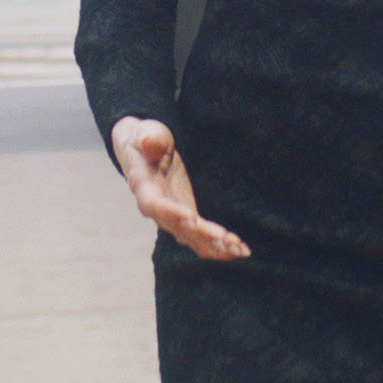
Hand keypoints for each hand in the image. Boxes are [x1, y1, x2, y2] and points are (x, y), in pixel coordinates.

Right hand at [110, 117, 248, 260]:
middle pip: (178, 228)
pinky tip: (239, 250)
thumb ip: (149, 138)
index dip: (171, 213)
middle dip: (202, 235)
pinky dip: (219, 246)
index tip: (191, 218)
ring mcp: (172, 217)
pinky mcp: (187, 219)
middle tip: (225, 238)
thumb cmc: (145, 139)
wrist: (143, 151)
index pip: (154, 205)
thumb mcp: (145, 132)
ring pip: (192, 239)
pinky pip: (201, 239)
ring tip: (240, 249)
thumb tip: (150, 142)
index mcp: (144, 187)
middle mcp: (157, 209)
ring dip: (215, 246)